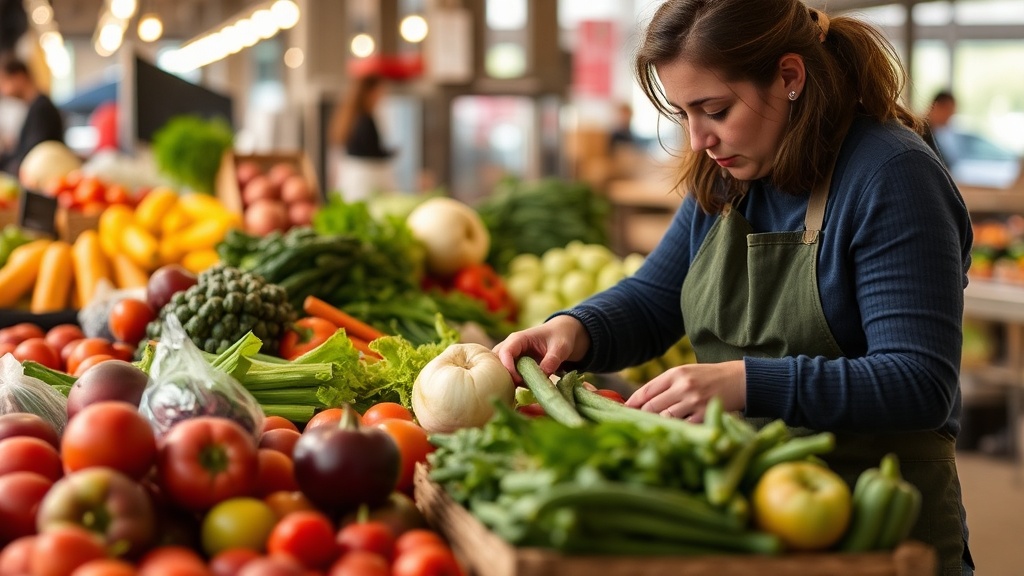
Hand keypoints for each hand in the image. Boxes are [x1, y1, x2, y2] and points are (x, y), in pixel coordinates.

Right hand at [493, 316, 589, 382]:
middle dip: (503, 376)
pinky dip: (512, 383)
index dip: (508, 367)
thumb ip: (552, 359)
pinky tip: (524, 389)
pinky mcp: (513, 366)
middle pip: (496, 362)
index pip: (505, 352)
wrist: (561, 335)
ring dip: (508, 380)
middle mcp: (510, 346)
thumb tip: (543, 374)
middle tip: (518, 388)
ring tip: (523, 389)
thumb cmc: (560, 337)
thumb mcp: (561, 347)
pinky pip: (507, 375)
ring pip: (499, 370)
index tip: (518, 381)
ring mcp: (510, 357)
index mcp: (518, 339)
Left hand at [625, 361, 746, 421]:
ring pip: (665, 418)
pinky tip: (672, 431)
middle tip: (633, 423)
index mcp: (675, 374)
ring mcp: (694, 401)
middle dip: (641, 416)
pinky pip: (682, 426)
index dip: (631, 402)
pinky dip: (675, 429)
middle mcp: (683, 386)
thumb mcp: (686, 373)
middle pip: (652, 406)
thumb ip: (665, 385)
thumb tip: (641, 402)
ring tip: (651, 429)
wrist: (739, 380)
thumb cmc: (709, 377)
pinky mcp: (704, 415)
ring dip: (657, 424)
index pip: (646, 390)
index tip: (623, 410)